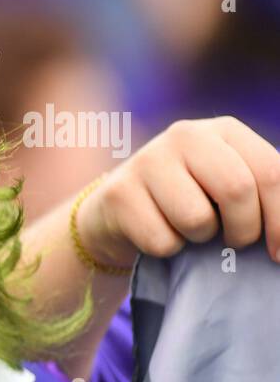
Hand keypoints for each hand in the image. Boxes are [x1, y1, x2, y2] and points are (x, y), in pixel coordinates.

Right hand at [76, 117, 279, 268]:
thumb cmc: (188, 201)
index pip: (270, 171)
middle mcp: (185, 136)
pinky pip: (161, 240)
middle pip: (237, 189)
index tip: (279, 252)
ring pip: (196, 219)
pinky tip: (158, 232)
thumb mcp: (228, 185)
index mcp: (223, 130)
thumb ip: (261, 192)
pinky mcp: (118, 192)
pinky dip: (166, 249)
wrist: (118, 212)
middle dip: (244, 230)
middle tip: (235, 242)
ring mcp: (147, 160)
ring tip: (189, 230)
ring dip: (199, 239)